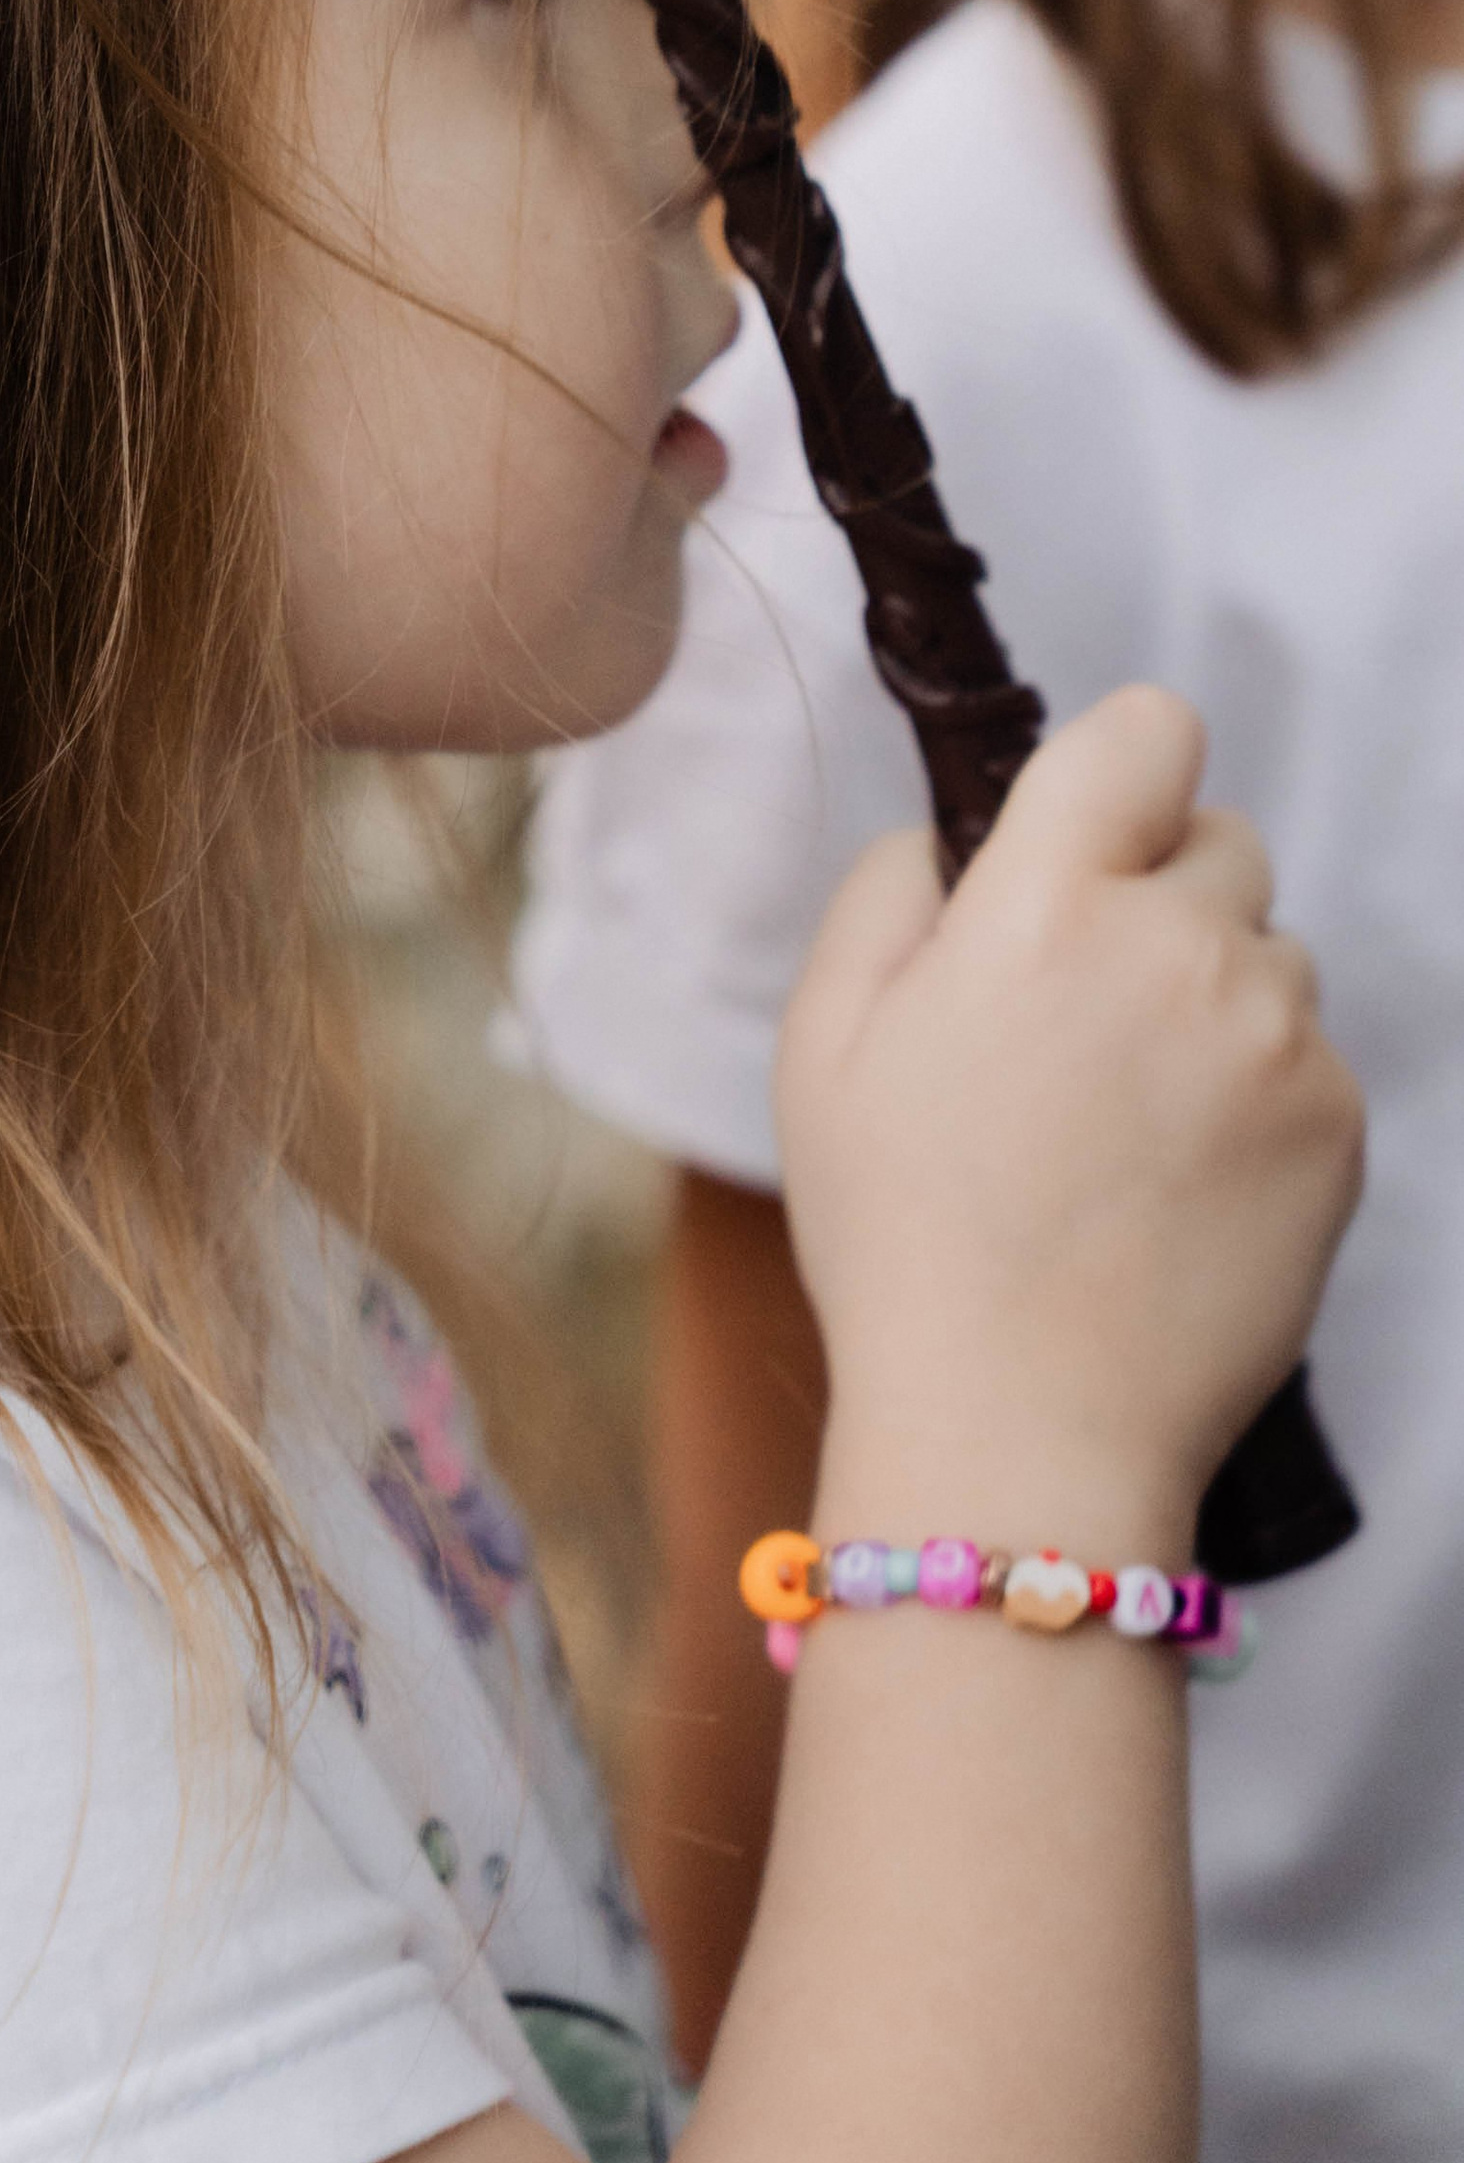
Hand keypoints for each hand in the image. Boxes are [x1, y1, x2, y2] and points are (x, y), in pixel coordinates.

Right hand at [775, 687, 1363, 1552]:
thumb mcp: (823, 1042)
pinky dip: (1258, 1097)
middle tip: (1083, 1015)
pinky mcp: (1339, 1131)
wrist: (1024, 1431)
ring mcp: (1278, 1041)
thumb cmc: (902, 1234)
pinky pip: (1308, 1060)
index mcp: (1046, 902)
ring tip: (1128, 1120)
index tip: (1085, 843)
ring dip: (1214, 999)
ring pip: (1270, 956)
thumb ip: (888, 891)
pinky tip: (1179, 1182)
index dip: (1119, 772)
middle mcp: (1182, 946)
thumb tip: (956, 839)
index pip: (1149, 731)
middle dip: (1160, 898)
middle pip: (1222, 842)